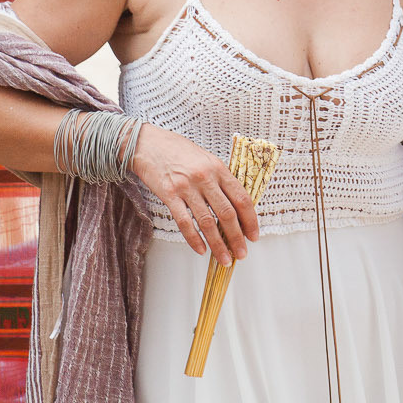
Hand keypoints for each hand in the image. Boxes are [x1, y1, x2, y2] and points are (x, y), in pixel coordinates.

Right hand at [129, 124, 259, 265]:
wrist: (148, 144)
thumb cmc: (178, 151)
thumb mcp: (206, 159)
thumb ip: (220, 179)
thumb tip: (235, 205)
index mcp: (219, 168)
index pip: (242, 198)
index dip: (250, 220)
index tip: (254, 235)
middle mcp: (205, 178)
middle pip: (227, 213)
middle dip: (237, 237)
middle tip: (242, 253)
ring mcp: (187, 187)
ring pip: (207, 222)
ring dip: (218, 244)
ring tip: (224, 258)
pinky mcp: (169, 195)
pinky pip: (184, 222)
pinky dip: (194, 239)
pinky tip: (201, 250)